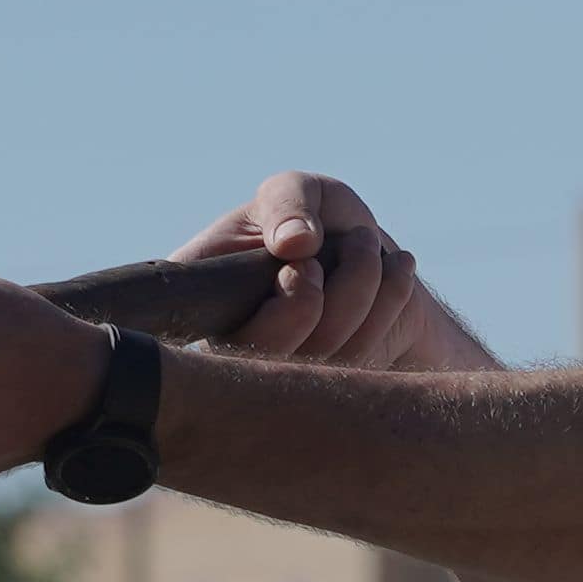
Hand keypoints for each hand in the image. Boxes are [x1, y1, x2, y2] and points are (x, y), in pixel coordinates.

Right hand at [172, 173, 458, 373]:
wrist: (368, 256)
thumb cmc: (316, 219)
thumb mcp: (296, 191)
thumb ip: (285, 202)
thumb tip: (293, 243)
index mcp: (200, 301)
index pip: (187, 329)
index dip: (260, 303)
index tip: (300, 256)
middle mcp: (230, 351)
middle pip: (266, 350)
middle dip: (315, 290)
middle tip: (331, 246)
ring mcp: (280, 381)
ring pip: (323, 353)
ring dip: (361, 281)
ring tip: (364, 243)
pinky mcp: (331, 390)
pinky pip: (364, 355)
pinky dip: (390, 298)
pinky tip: (396, 267)